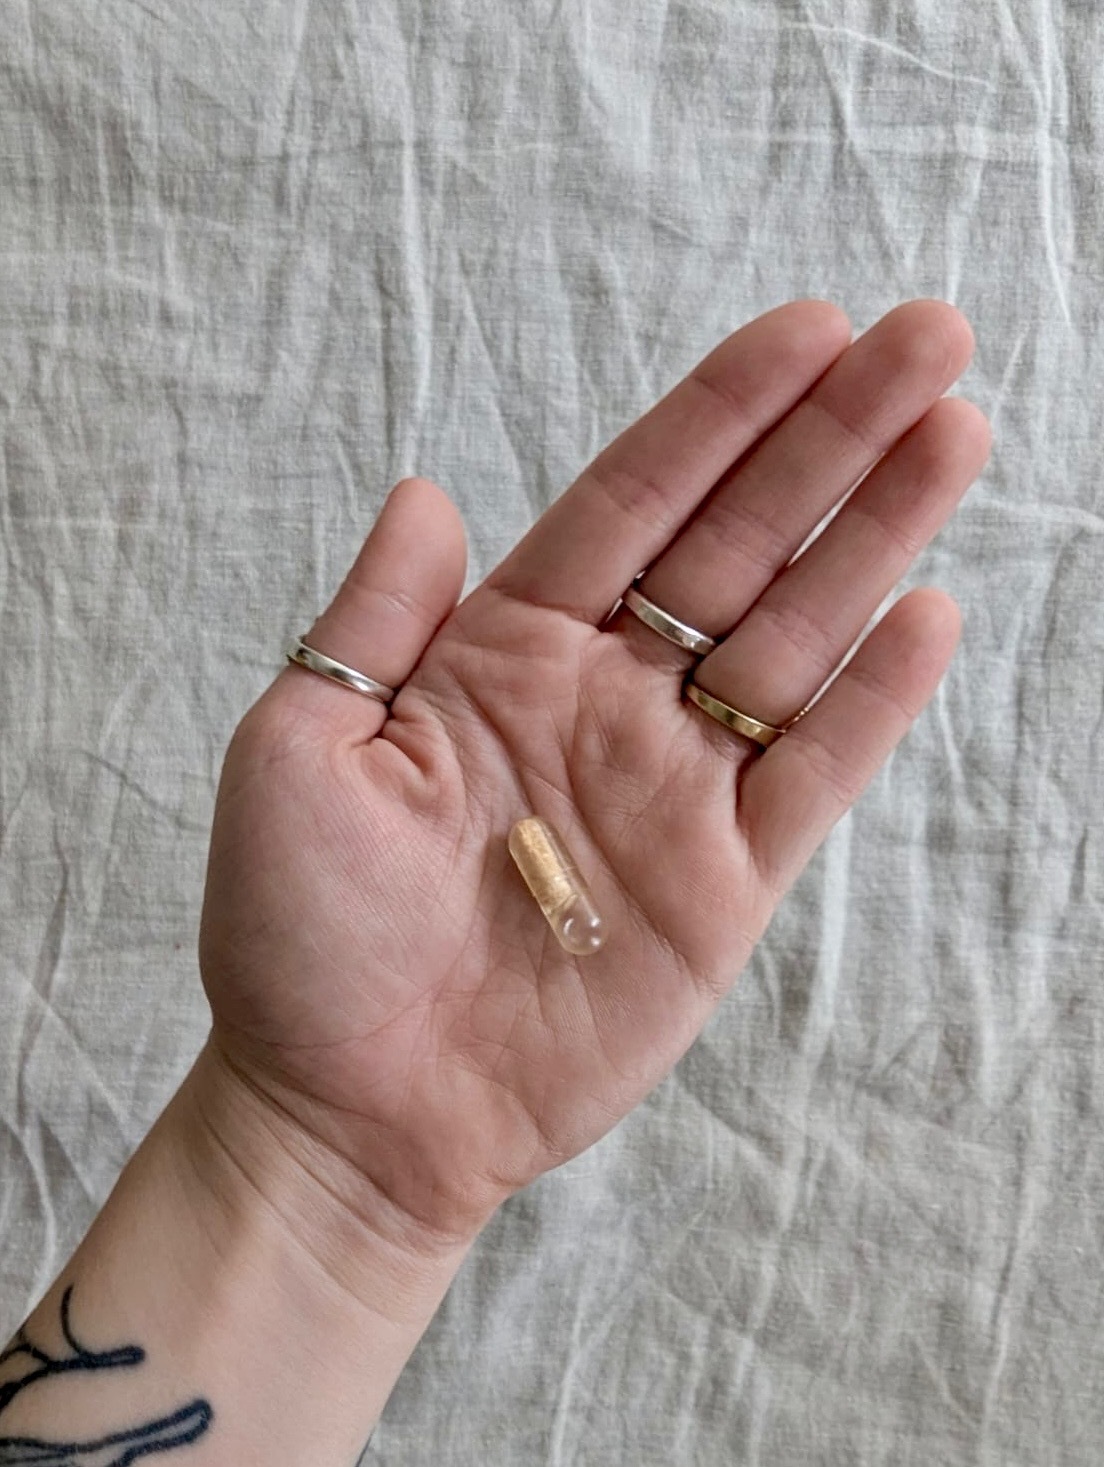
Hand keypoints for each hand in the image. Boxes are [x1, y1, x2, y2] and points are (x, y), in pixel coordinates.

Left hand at [197, 299, 989, 1245]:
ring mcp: (673, 787)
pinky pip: (811, 774)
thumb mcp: (297, 750)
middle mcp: (605, 700)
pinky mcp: (723, 884)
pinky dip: (871, 700)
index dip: (720, 415)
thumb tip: (428, 493)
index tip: (807, 328)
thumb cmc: (301, 935)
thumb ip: (375, 619)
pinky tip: (924, 613)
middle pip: (739, 544)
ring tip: (953, 434)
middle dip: (831, 440)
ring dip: (875, 538)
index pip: (634, 501)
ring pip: (795, 637)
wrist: (354, 1107)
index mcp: (504, 651)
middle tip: (926, 338)